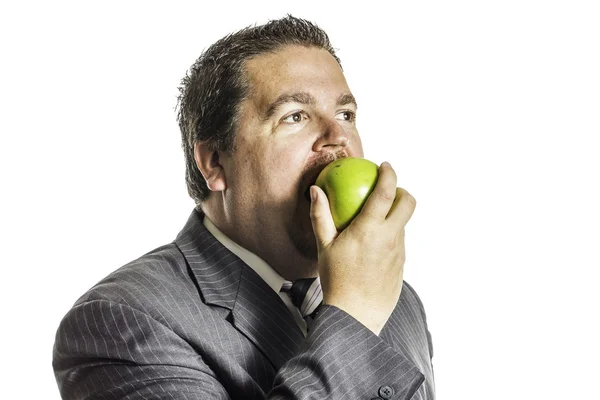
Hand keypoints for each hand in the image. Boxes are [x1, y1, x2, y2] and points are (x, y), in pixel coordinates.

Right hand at [309, 162, 415, 334]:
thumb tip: (314, 192)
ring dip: (395, 215)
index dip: (389, 174)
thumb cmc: (336, 279)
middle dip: (403, 191)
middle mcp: (390, 237)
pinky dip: (391, 234)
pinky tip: (375, 244)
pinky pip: (400, 242)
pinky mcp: (402, 265)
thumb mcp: (324, 247)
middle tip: (389, 190)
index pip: (387, 192)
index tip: (385, 166)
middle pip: (408, 203)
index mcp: (370, 229)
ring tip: (376, 219)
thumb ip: (320, 216)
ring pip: (404, 223)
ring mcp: (399, 252)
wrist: (356, 315)